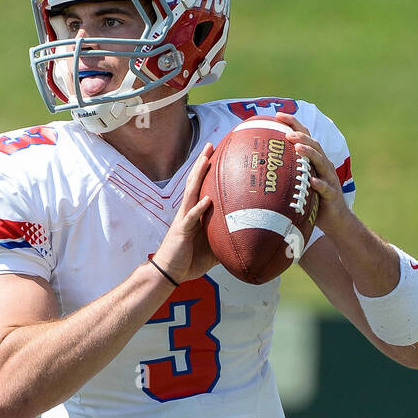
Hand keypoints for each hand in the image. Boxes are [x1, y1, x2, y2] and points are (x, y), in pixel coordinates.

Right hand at [152, 143, 218, 283]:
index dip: (208, 170)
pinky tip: (207, 199)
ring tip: (206, 160)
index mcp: (195, 213)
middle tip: (210, 145)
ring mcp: (184, 219)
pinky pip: (191, 217)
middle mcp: (188, 211)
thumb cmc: (190, 260)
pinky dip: (199, 208)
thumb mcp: (213, 248)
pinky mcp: (181, 231)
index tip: (218, 154)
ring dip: (198, 175)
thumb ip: (226, 239)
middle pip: (195, 182)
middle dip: (202, 163)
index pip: (202, 186)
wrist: (170, 273)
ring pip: (191, 192)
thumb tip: (247, 238)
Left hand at [272, 112, 348, 239]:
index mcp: (315, 161)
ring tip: (297, 147)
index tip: (277, 115)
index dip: (293, 124)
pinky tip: (312, 181)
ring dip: (309, 153)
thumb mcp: (299, 184)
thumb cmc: (314, 201)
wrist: (336, 220)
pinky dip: (319, 184)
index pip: (305, 136)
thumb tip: (259, 167)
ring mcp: (329, 179)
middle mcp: (324, 166)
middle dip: (301, 135)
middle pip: (314, 145)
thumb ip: (286, 173)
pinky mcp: (332, 195)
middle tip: (287, 132)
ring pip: (321, 162)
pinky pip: (325, 188)